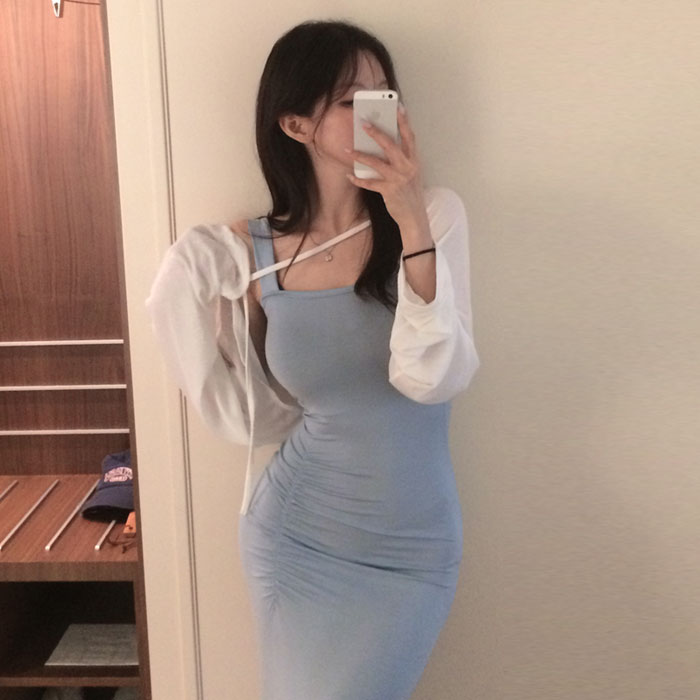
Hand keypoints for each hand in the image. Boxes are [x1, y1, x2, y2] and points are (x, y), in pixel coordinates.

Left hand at [344, 103, 427, 230]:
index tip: (397, 107)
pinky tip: (349, 176)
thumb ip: (402, 160)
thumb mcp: (411, 174)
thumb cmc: (411, 194)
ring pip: (376, 163)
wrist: (415, 217)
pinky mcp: (389, 191)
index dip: (404, 121)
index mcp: (414, 161)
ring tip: (348, 149)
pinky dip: (358, 179)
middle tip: (364, 123)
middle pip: (391, 145)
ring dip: (360, 155)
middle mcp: (407, 167)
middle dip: (376, 133)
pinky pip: (370, 183)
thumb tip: (383, 147)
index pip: (410, 137)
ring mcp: (398, 179)